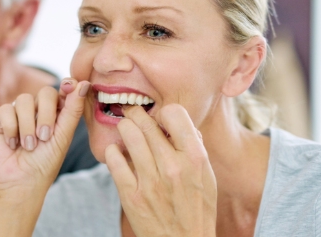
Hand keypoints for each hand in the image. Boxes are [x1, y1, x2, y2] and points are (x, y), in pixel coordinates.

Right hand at [0, 79, 88, 236]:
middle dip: (46, 113)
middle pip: (45, 92)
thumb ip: (73, 110)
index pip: (63, 91)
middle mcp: (37, 110)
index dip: (67, 86)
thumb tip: (84, 83)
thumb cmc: (44, 164)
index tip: (69, 86)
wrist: (19, 184)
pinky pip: (6, 110)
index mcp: (57, 114)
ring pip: (24, 100)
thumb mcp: (63, 137)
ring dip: (28, 125)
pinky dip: (11, 129)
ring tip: (28, 146)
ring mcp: (18, 113)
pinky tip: (12, 144)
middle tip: (44, 136)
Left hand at [106, 104, 216, 236]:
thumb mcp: (206, 176)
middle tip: (132, 114)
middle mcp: (173, 167)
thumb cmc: (197, 208)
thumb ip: (193, 148)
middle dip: (136, 114)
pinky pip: (114, 160)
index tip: (160, 120)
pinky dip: (113, 152)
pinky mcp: (131, 196)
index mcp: (195, 159)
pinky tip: (118, 154)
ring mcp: (151, 182)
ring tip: (126, 130)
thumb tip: (178, 123)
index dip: (164, 113)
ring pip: (128, 134)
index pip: (175, 113)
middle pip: (146, 122)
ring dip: (124, 128)